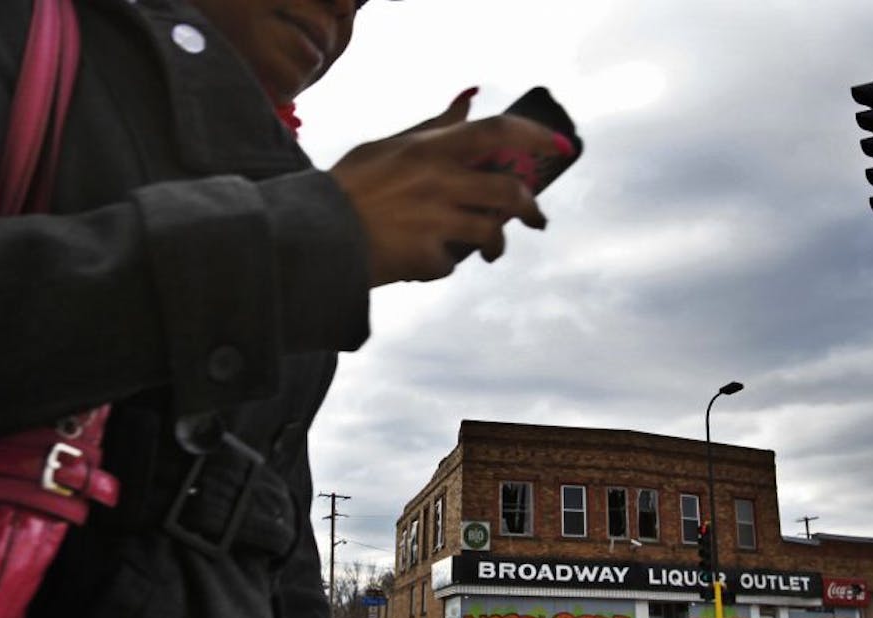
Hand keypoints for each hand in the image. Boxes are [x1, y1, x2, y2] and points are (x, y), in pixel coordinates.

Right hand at [329, 90, 572, 286]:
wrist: (313, 235)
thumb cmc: (350, 187)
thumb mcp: (387, 146)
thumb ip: (434, 126)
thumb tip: (471, 98)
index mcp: (430, 150)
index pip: (497, 132)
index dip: (535, 137)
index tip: (559, 147)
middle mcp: (438, 182)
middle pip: (509, 193)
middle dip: (530, 208)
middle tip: (536, 218)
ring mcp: (435, 222)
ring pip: (491, 233)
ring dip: (495, 244)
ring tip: (490, 252)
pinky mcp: (426, 258)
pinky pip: (452, 263)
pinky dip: (443, 264)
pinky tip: (426, 261)